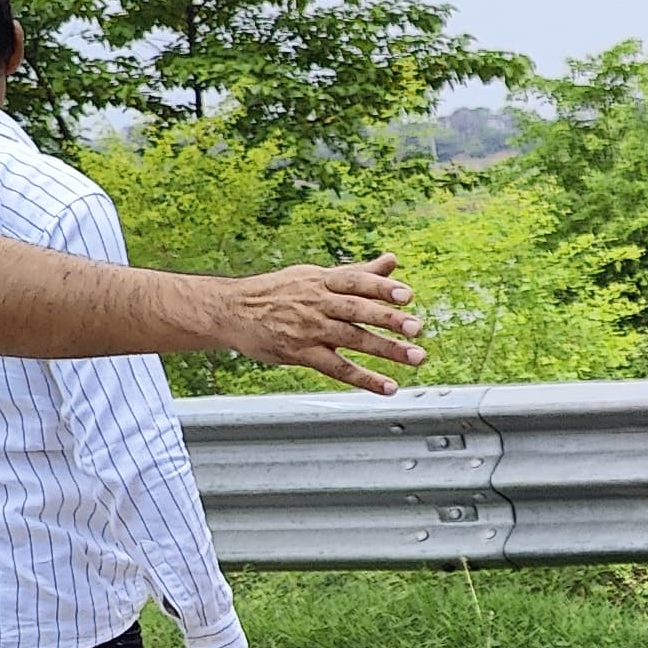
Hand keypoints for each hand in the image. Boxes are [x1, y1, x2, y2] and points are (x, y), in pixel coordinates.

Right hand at [213, 255, 423, 391]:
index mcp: (322, 281)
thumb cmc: (279, 292)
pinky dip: (364, 378)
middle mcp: (318, 303)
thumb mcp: (317, 276)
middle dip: (388, 318)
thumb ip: (359, 273)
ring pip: (352, 339)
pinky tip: (387, 386)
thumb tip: (392, 261)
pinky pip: (337, 368)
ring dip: (386, 349)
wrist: (231, 310)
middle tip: (416, 327)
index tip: (406, 294)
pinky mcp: (301, 353)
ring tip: (415, 357)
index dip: (381, 287)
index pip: (356, 281)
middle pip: (357, 310)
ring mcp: (309, 329)